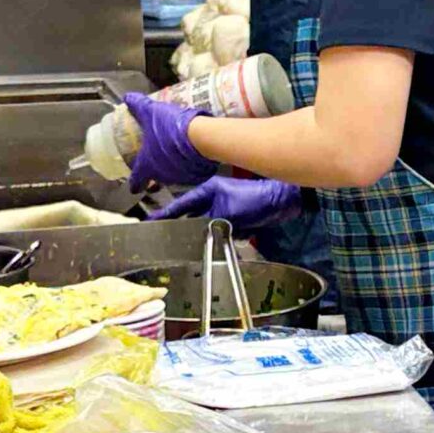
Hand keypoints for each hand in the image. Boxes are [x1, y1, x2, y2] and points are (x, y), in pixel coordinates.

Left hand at [123, 92, 216, 187]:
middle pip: (155, 179)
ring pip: (173, 176)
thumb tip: (127, 98)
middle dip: (155, 171)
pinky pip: (190, 173)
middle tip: (158, 158)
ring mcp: (180, 178)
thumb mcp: (150, 113)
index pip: (136, 182)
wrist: (200, 137)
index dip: (134, 184)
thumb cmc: (169, 128)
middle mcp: (161, 176)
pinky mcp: (196, 176)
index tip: (134, 185)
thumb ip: (138, 106)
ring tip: (176, 151)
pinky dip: (188, 166)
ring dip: (173, 167)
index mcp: (146, 166)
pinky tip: (191, 153)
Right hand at [152, 175, 300, 228]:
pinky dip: (228, 237)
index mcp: (208, 190)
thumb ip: (209, 223)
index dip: (166, 214)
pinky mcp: (237, 218)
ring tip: (210, 241)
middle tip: (176, 242)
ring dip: (212, 236)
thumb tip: (197, 233)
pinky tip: (234, 240)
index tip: (151, 223)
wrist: (282, 202)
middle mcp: (214, 199)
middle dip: (190, 230)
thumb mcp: (227, 212)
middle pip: (193, 217)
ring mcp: (225, 208)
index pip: (181, 204)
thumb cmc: (255, 200)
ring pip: (210, 228)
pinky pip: (225, 232)